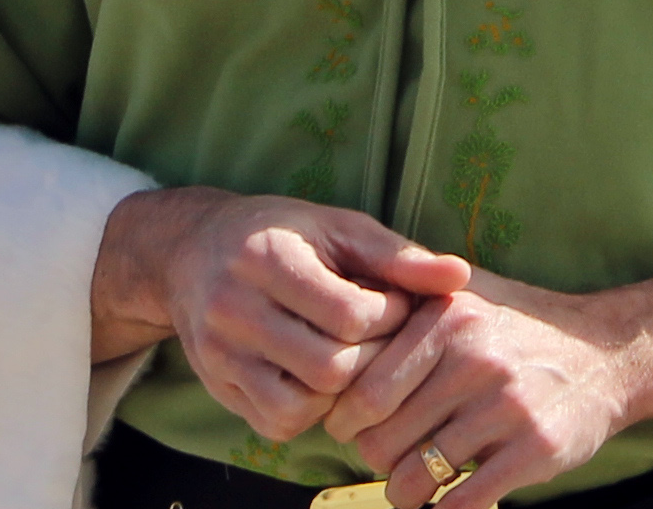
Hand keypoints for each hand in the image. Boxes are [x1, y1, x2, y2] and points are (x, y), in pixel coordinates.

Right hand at [94, 189, 467, 442]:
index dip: (389, 317)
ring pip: (302, 406)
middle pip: (329, 368)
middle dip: (371, 359)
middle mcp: (233, 310)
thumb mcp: (338, 227)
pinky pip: (277, 424)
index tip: (395, 304)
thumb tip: (460, 276)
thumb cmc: (282, 234)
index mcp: (266, 259)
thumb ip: (398, 256)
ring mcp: (220, 355)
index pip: (349, 315)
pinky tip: (320, 377)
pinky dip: (310, 411)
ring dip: (342, 392)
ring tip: (352, 357)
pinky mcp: (216, 387)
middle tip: (382, 338)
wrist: (192, 252)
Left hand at [324, 272, 652, 508]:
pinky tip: (446, 500)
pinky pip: (461, 502)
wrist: (610, 353)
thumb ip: (407, 301)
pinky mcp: (534, 450)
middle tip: (386, 458)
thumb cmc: (520, 328)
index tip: (353, 428)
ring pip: (415, 477)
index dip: (347, 421)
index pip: (363, 390)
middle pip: (381, 440)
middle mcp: (474, 358)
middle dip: (374, 460)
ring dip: (404, 492)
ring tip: (413, 485)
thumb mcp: (467, 296)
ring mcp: (506, 406)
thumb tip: (334, 323)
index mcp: (447, 318)